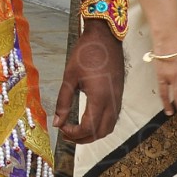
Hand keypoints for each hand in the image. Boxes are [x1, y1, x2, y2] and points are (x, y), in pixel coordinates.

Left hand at [53, 24, 123, 143]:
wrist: (105, 38)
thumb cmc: (85, 53)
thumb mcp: (69, 77)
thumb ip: (63, 101)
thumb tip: (57, 123)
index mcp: (99, 98)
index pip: (88, 128)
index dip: (73, 134)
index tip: (61, 128)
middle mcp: (112, 102)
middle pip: (100, 133)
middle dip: (83, 139)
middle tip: (66, 134)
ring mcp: (118, 99)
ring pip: (109, 128)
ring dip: (93, 134)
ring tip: (76, 131)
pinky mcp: (119, 95)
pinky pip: (113, 118)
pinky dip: (101, 126)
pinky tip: (88, 120)